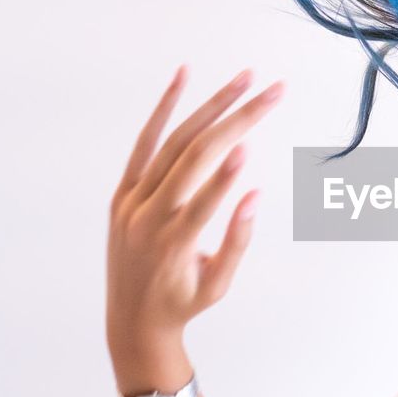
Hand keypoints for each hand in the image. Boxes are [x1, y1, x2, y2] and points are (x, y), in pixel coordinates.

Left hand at [106, 65, 284, 356]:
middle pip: (193, 156)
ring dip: (210, 106)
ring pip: (172, 142)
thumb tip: (255, 195)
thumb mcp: (218, 285)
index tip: (251, 143)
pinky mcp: (124, 191)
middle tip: (273, 92)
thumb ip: (237, 241)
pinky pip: (145, 143)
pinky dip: (164, 108)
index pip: (202, 201)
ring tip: (245, 78)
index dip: (227, 173)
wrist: (132, 320)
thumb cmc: (184, 303)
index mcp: (172, 245)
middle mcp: (147, 217)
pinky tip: (184, 76)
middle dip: (236, 119)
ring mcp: (132, 201)